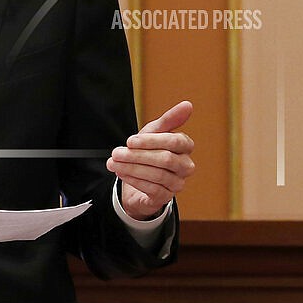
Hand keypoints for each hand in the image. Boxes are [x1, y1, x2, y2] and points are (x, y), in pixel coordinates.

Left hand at [106, 100, 194, 219]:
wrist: (139, 176)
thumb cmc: (149, 150)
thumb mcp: (154, 132)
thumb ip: (169, 119)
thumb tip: (188, 104)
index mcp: (185, 147)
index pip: (175, 142)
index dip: (151, 141)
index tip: (130, 140)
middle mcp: (186, 166)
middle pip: (166, 160)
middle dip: (138, 155)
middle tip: (116, 152)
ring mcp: (178, 183)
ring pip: (157, 175)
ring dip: (132, 168)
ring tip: (114, 162)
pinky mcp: (166, 198)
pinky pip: (152, 189)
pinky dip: (134, 180)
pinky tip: (121, 173)